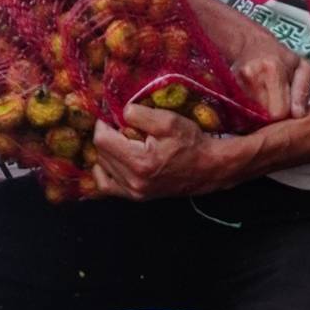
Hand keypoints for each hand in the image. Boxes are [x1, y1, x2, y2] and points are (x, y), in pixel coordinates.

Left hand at [92, 105, 250, 200]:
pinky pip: (106, 187)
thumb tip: (120, 112)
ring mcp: (134, 192)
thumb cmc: (191, 143)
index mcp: (139, 162)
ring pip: (101, 168)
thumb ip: (140, 114)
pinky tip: (112, 161)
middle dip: (107, 136)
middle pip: (100, 153)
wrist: (208, 168)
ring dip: (107, 152)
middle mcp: (133, 181)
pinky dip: (104, 172)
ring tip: (121, 142)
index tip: (113, 116)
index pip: (101, 140)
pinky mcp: (136, 197)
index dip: (104, 123)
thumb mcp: (168, 121)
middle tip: (120, 127)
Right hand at [200, 0, 309, 122]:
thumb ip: (303, 91)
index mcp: (273, 71)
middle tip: (276, 107)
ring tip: (265, 104)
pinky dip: (246, 113)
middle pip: (262, 118)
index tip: (286, 109)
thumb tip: (299, 114)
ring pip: (248, 117)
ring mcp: (236, 83)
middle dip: (270, 118)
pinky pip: (237, 112)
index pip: (278, 112)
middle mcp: (252, 77)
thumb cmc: (279, 57)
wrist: (249, 43)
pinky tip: (253, 105)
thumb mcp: (301, 67)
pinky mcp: (225, 87)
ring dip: (257, 117)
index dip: (284, 115)